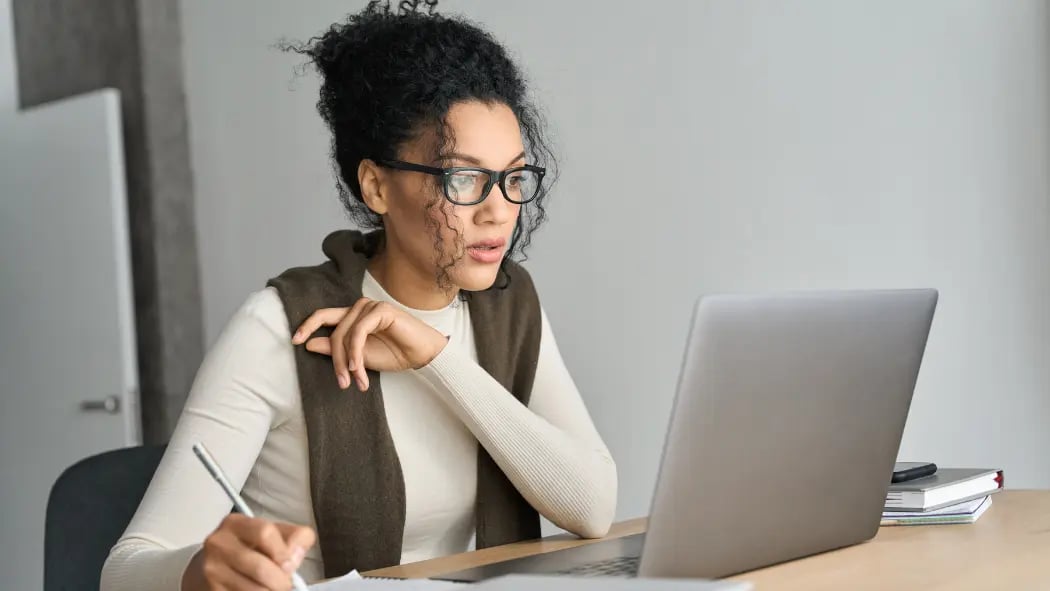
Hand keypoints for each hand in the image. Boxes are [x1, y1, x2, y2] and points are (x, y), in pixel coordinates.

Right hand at [183, 514, 315, 590]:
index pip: (265, 533)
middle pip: (260, 567)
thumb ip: (293, 537)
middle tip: (285, 584)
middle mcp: (218, 544)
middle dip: (280, 581)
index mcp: (235, 523)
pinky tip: (256, 590)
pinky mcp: (212, 590)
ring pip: (254, 589)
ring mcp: (212, 570)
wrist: (213, 566)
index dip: (283, 552)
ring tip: (272, 588)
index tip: (290, 565)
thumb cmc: (250, 548)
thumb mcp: (272, 534)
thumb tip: (296, 555)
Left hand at [291, 297, 447, 390]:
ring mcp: (370, 307)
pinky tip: (359, 368)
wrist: (422, 355)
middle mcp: (359, 308)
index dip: (307, 326)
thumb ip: (337, 350)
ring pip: (345, 334)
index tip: (295, 341)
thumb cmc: (394, 354)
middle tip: (341, 382)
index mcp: (352, 317)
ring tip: (355, 381)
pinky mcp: (381, 310)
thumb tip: (309, 344)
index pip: (323, 316)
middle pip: (333, 331)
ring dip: (348, 361)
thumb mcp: (359, 358)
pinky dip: (356, 352)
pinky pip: (359, 332)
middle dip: (335, 359)